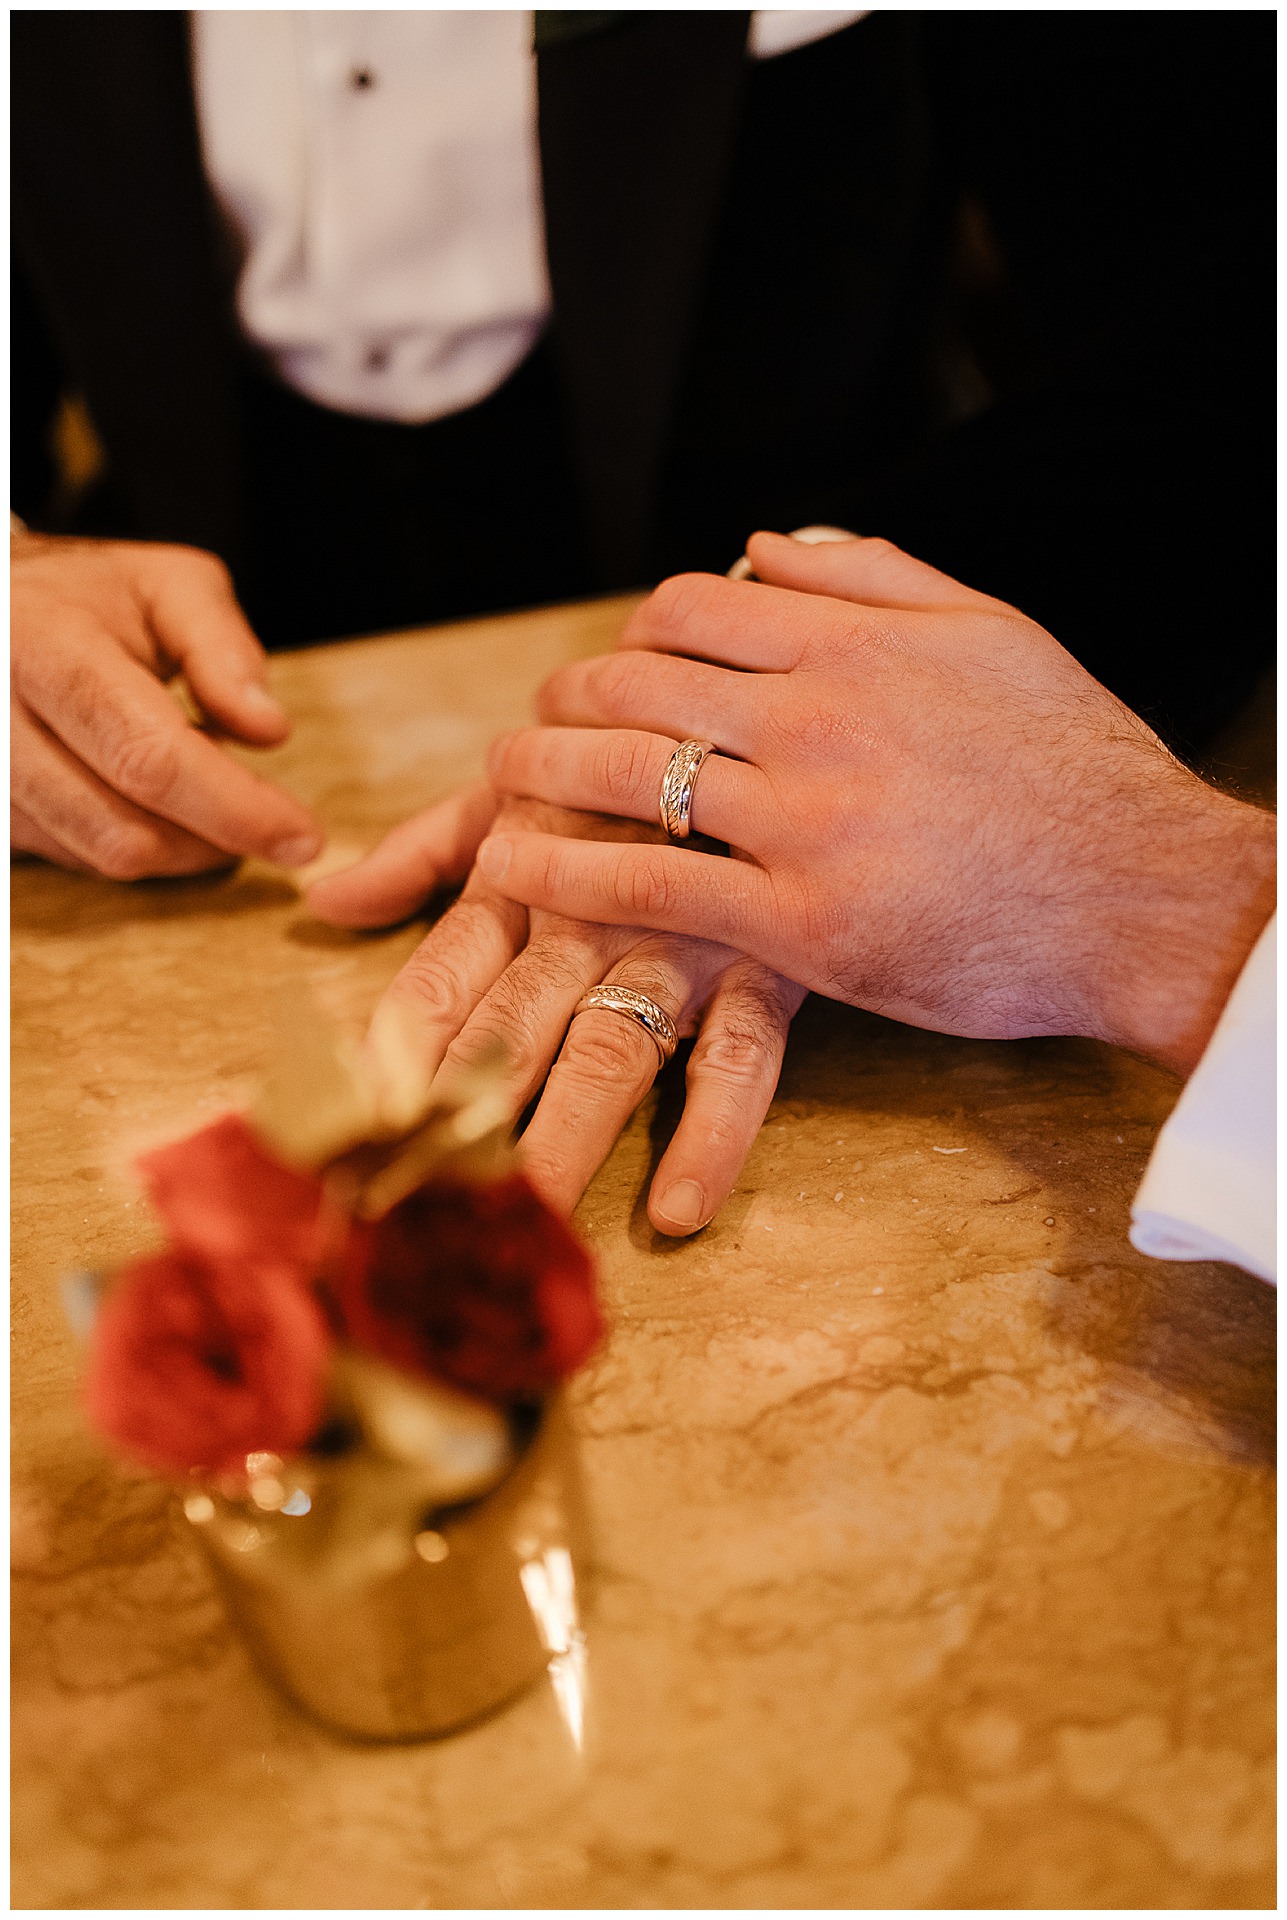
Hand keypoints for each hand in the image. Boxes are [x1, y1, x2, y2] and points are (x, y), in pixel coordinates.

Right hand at [11, 532, 322, 876]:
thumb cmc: (88, 597)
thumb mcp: (168, 586)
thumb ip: (223, 649)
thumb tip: (268, 730)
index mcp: (43, 645)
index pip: (148, 756)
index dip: (234, 809)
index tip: (302, 838)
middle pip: (122, 828)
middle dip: (215, 841)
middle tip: (269, 821)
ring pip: (100, 856)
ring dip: (179, 846)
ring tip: (206, 791)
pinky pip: (74, 860)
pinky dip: (136, 844)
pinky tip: (153, 801)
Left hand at [308, 788, 804, 1232]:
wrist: (754, 696)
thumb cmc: (617, 754)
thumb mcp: (516, 789)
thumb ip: (422, 851)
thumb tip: (325, 901)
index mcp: (516, 883)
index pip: (435, 988)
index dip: (387, 1068)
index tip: (340, 1150)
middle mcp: (584, 920)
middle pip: (508, 1037)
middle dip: (458, 1130)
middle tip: (411, 1215)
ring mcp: (676, 943)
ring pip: (609, 1053)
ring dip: (565, 1142)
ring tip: (530, 1224)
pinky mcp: (764, 963)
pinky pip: (739, 1058)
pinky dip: (711, 1132)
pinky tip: (677, 1208)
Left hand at [477, 533, 1275, 1076]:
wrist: (1148, 898)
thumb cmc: (1078, 770)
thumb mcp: (994, 636)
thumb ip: (875, 577)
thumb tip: (762, 545)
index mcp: (857, 644)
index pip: (690, 610)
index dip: (628, 635)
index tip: (611, 667)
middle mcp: (818, 718)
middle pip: (636, 686)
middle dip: (563, 701)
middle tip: (532, 727)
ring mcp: (806, 821)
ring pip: (627, 778)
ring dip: (538, 777)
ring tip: (498, 791)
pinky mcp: (806, 924)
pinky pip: (651, 887)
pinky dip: (569, 875)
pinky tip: (520, 872)